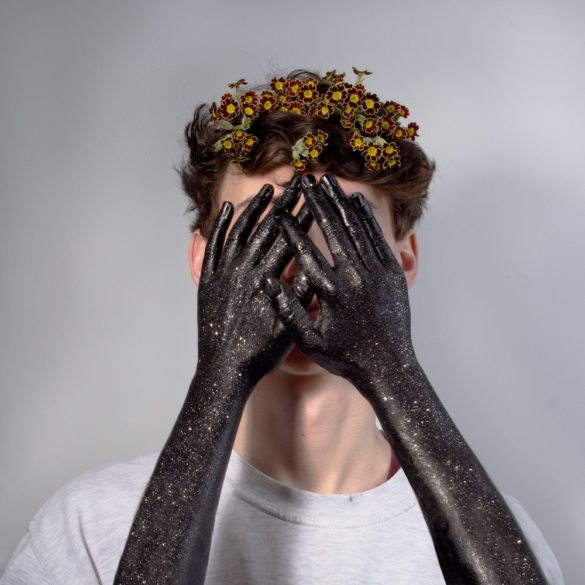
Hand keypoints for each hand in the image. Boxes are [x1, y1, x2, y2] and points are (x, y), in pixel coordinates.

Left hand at [197, 176, 312, 389]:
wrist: (225, 369)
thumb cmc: (261, 353)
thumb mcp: (290, 326)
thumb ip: (300, 294)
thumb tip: (313, 263)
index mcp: (267, 280)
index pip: (288, 240)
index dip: (302, 217)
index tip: (313, 199)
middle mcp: (244, 271)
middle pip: (267, 229)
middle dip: (285, 204)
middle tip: (297, 183)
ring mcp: (224, 274)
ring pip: (240, 231)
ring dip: (254, 208)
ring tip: (268, 191)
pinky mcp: (209, 280)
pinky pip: (214, 246)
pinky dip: (219, 226)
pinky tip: (228, 210)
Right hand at [266, 174, 417, 393]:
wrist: (389, 367)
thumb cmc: (346, 357)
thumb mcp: (311, 341)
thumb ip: (288, 311)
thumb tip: (268, 282)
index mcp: (331, 293)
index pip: (306, 251)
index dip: (291, 229)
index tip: (279, 212)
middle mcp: (355, 277)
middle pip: (332, 230)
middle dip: (316, 202)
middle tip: (303, 181)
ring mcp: (376, 272)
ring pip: (355, 228)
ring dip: (340, 202)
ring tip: (326, 182)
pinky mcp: (391, 272)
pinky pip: (376, 237)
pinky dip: (365, 217)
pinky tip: (354, 201)